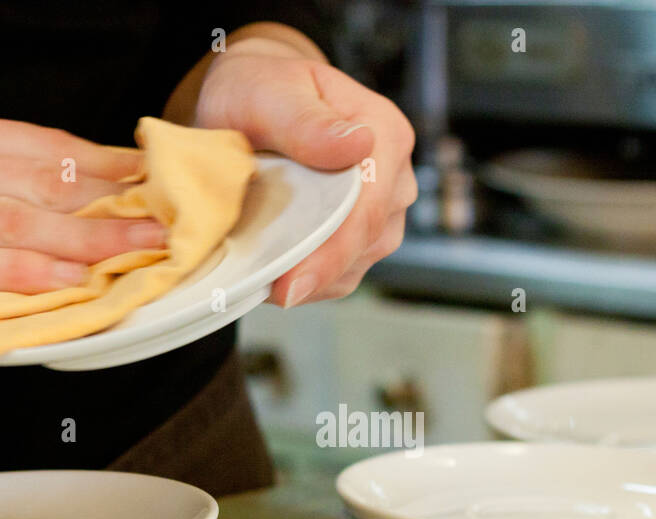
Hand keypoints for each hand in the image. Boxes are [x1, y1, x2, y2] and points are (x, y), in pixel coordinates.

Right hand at [0, 109, 162, 334]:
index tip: (154, 180)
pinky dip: (23, 277)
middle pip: (36, 182)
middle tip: (169, 221)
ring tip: (140, 252)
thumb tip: (44, 199)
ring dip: (86, 240)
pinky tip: (68, 284)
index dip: (102, 163)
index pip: (34, 145)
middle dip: (112, 204)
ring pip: (12, 223)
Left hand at [193, 37, 416, 307]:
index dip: (330, 254)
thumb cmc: (261, 91)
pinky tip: (281, 269)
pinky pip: (346, 272)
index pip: (367, 208)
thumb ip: (306, 120)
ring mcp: (385, 209)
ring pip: (359, 262)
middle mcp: (396, 175)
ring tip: (267, 272)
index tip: (291, 286)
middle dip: (317, 271)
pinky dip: (313, 279)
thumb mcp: (269, 93)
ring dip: (314, 277)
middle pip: (367, 241)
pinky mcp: (366, 233)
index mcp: (384, 133)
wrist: (258, 102)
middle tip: (267, 290)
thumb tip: (358, 145)